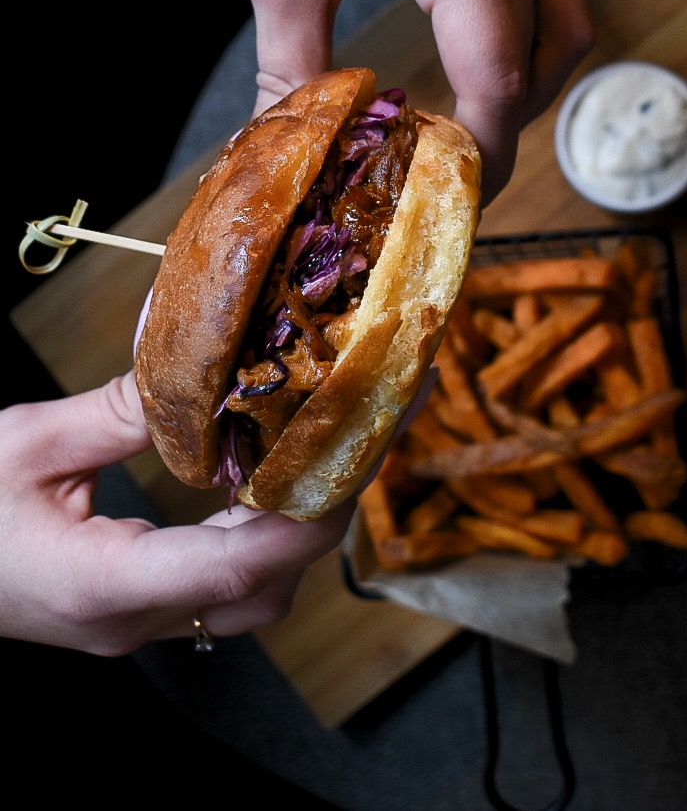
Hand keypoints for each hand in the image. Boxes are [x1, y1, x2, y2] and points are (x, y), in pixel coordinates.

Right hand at [0, 371, 352, 654]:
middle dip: (311, 529)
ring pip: (244, 605)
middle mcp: (128, 623)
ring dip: (285, 542)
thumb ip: (124, 411)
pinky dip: (250, 547)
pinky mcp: (129, 617)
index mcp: (103, 586)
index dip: (303, 522)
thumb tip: (198, 367)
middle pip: (258, 596)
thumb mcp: (31, 444)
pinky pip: (215, 595)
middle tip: (336, 454)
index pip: (236, 569)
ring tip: (303, 466)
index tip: (344, 467)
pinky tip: (254, 494)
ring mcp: (130, 630)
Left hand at [211, 0, 592, 203]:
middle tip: (457, 169)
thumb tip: (291, 142)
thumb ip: (292, 70)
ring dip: (533, 83)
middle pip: (547, 60)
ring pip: (569, 24)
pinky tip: (485, 55)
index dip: (483, 152)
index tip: (457, 196)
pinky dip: (531, 36)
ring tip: (476, 119)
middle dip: (508, 128)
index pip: (499, 79)